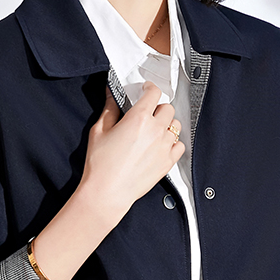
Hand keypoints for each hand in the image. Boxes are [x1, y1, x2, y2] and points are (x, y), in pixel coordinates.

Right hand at [80, 82, 185, 215]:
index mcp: (139, 118)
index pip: (153, 93)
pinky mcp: (168, 162)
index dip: (150, 88)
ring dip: (166, 124)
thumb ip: (109, 109)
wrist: (107, 191)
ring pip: (176, 126)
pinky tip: (162, 145)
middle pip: (167, 108)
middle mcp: (155, 130)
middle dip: (158, 107)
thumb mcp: (99, 130)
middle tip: (148, 113)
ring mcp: (164, 147)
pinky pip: (180, 145)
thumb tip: (112, 95)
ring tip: (155, 130)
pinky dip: (173, 143)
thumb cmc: (101, 165)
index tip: (146, 89)